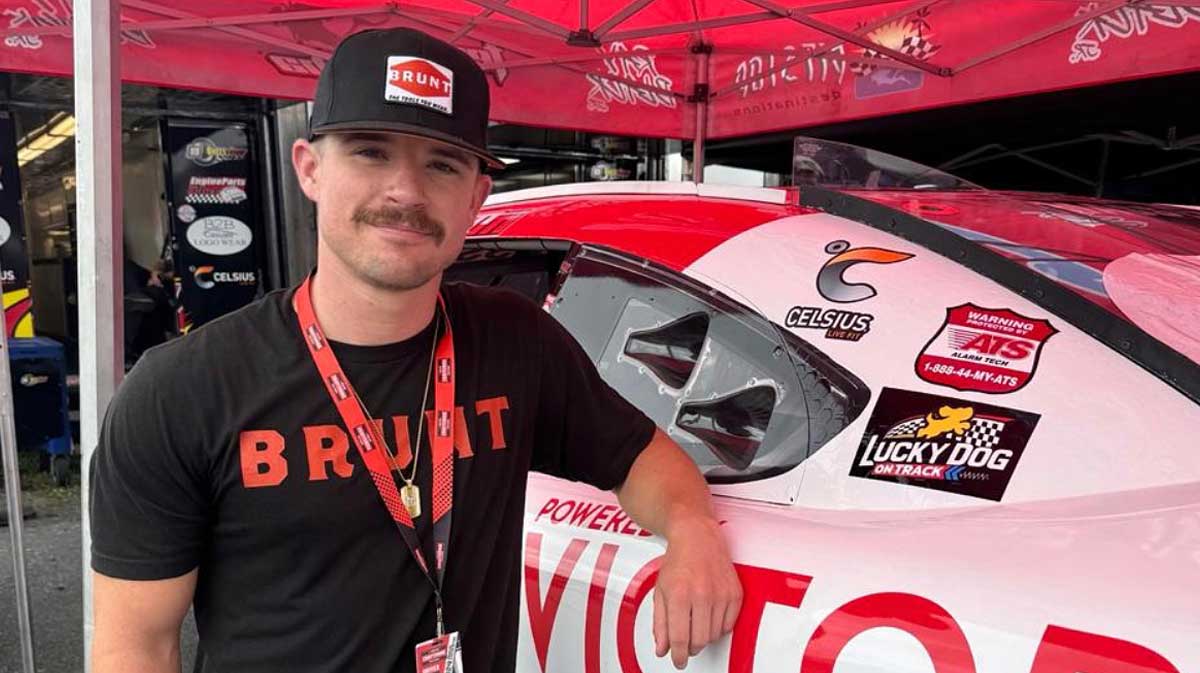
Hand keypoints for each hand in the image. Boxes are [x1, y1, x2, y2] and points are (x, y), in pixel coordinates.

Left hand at [652, 516, 741, 669]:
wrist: (698, 536)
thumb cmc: (678, 560)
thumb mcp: (660, 591)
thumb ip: (660, 623)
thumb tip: (662, 648)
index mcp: (679, 594)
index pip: (680, 638)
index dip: (678, 655)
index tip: (677, 661)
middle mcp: (702, 594)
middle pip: (699, 640)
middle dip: (690, 647)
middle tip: (685, 642)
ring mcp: (721, 594)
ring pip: (714, 635)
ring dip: (704, 636)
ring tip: (696, 622)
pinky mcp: (735, 593)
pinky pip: (729, 625)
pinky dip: (718, 626)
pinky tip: (709, 614)